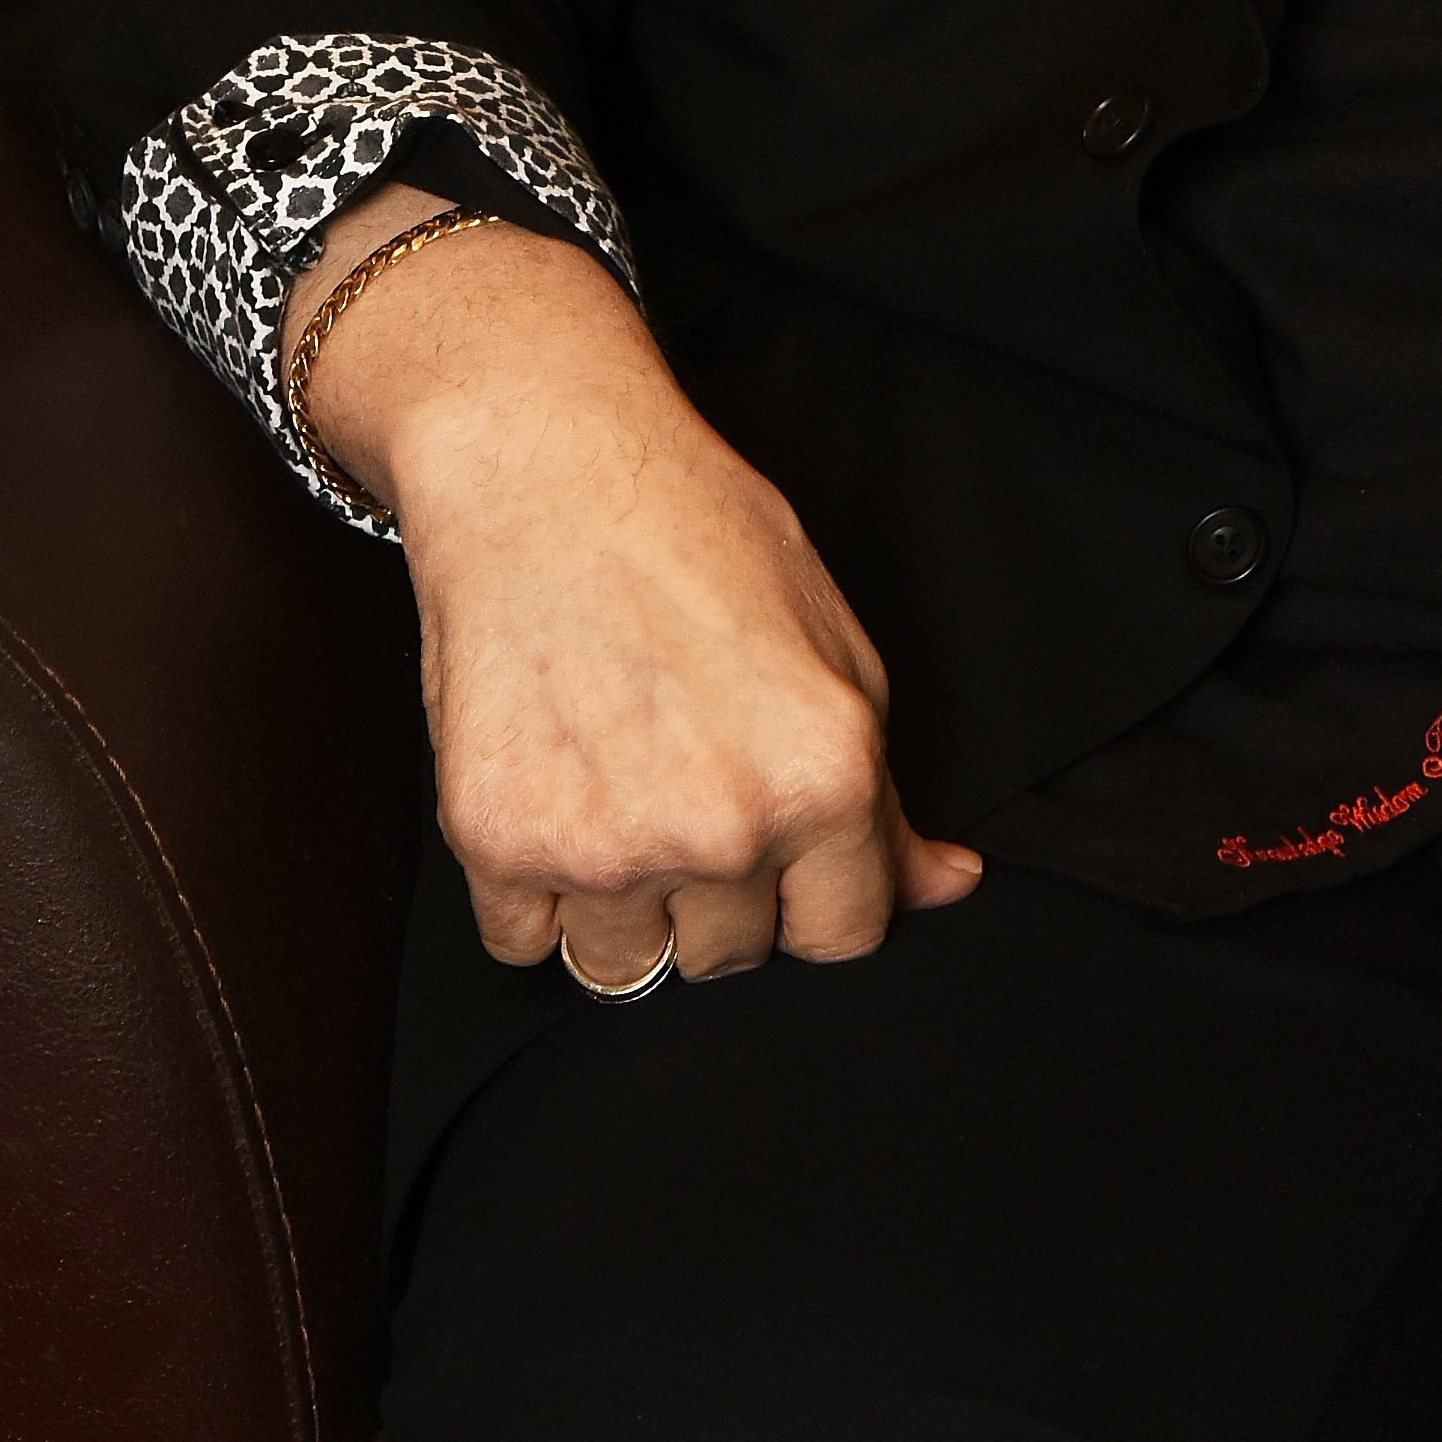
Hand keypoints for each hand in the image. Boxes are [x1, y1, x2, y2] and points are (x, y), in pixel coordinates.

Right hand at [288, 191, 983, 984]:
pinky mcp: (497, 841)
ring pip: (627, 969)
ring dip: (624, 906)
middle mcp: (724, 828)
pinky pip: (525, 943)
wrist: (547, 473)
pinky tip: (551, 790)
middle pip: (733, 956)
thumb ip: (885, 795)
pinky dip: (533, 893)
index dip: (814, 891)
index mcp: (825, 778)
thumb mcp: (836, 648)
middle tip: (681, 778)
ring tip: (615, 787)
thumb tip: (944, 885)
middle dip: (718, 891)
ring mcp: (606, 845)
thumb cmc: (697, 534)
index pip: (846, 936)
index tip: (782, 848)